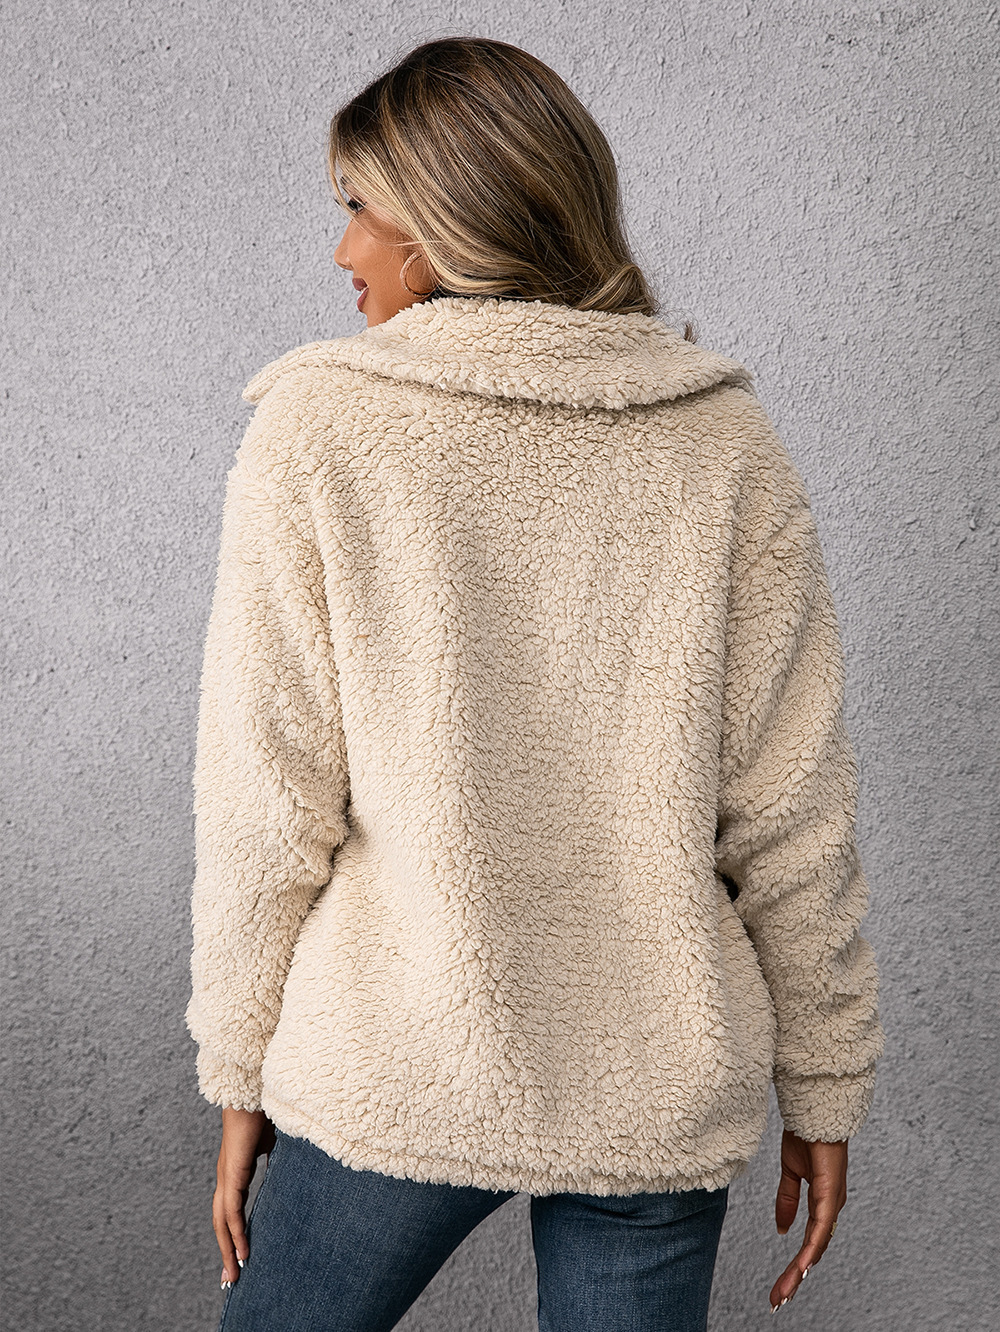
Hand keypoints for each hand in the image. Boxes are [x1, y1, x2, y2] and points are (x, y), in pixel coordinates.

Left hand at [213, 1107, 275, 1288]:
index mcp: (235, 1171)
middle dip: (226, 1251)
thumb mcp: (273, 1141)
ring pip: (222, 1222)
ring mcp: (226, 1176)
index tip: (241, 1254)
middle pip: (221, 1223)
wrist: (252, 1091)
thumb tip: (288, 1167)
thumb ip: (274, 1158)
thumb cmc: (262, 1110)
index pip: (231, 1210)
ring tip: (234, 1274)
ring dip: (227, 1249)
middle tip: (231, 1278)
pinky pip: (231, 1210)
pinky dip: (235, 1232)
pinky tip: (242, 1250)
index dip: (234, 1233)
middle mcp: (227, 1177)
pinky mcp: (232, 1173)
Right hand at [768, 1130, 847, 1312]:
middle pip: (813, 1250)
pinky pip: (821, 1226)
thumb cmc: (807, 1135)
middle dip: (795, 1277)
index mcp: (822, 1203)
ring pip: (817, 1244)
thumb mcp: (790, 1171)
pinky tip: (804, 1263)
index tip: (781, 1285)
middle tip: (778, 1300)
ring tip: (786, 1290)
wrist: (815, 1110)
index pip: (808, 1241)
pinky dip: (813, 1246)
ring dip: (801, 1269)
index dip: (796, 1264)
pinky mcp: (831, 1193)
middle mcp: (831, 1207)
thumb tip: (782, 1229)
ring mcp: (832, 1202)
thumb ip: (787, 1199)